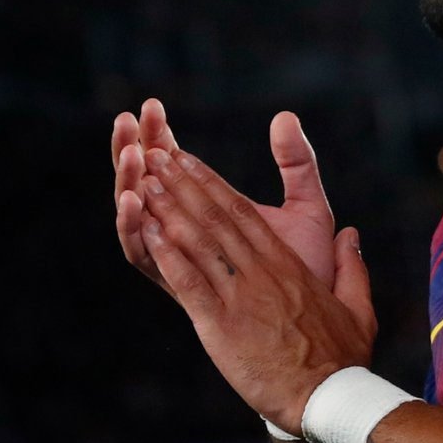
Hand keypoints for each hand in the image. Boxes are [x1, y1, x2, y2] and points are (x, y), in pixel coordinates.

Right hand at [113, 100, 336, 289]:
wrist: (317, 337)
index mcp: (213, 218)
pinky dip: (137, 231)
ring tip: (129, 156)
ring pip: (140, 222)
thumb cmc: (312, 274)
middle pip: (148, 189)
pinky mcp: (187, 295)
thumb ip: (297, 166)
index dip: (161, 136)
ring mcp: (186, 267)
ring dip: (129, 186)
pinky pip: (148, 261)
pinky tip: (132, 204)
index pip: (176, 169)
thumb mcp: (308, 211)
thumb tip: (285, 117)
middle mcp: (191, 240)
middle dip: (134, 152)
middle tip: (125, 119)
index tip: (151, 105)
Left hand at [132, 146, 376, 431]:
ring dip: (169, 210)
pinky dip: (169, 256)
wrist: (328, 397)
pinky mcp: (223, 326)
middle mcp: (261, 273)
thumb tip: (350, 234)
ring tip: (144, 182)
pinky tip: (149, 234)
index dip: (212, 184)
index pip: (244, 214)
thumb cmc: (343, 358)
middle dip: (183, 184)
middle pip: (216, 219)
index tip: (189, 161)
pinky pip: (190, 284)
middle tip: (156, 156)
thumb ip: (352, 267)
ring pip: (199, 243)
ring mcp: (240, 298)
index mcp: (287, 266)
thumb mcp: (358, 307)